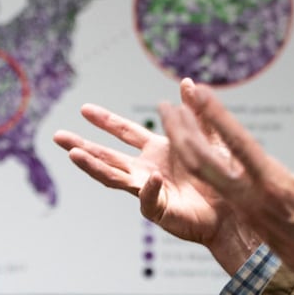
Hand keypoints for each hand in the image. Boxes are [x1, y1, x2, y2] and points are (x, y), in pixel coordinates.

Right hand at [53, 88, 260, 273]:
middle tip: (58, 136)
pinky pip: (150, 200)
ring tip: (74, 155)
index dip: (105, 121)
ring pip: (115, 178)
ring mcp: (150, 191)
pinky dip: (148, 189)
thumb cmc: (223, 178)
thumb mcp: (211, 139)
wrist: (235, 212)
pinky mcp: (161, 211)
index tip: (84, 109)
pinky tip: (150, 178)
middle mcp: (147, 169)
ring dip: (94, 166)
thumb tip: (186, 82)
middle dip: (82, 145)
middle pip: (107, 156)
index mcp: (156, 150)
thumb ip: (196, 113)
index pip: (124, 132)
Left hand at [160, 79, 293, 294]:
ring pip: (203, 175)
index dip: (216, 115)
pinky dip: (198, 159)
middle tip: (168, 104)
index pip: (238, 144)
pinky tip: (193, 141)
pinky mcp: (244, 214)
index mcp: (276, 186)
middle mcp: (252, 199)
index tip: (199, 91)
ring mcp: (245, 209)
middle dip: (183, 131)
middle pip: (203, 163)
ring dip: (185, 145)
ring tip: (174, 116)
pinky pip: (214, 183)